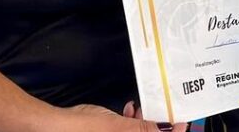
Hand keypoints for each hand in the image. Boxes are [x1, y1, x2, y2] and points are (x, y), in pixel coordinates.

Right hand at [51, 103, 186, 131]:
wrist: (56, 127)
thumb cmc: (82, 131)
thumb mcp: (119, 129)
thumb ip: (144, 130)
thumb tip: (168, 130)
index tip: (182, 121)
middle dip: (158, 126)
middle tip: (163, 110)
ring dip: (144, 121)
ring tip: (142, 108)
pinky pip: (127, 131)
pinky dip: (132, 121)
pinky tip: (128, 109)